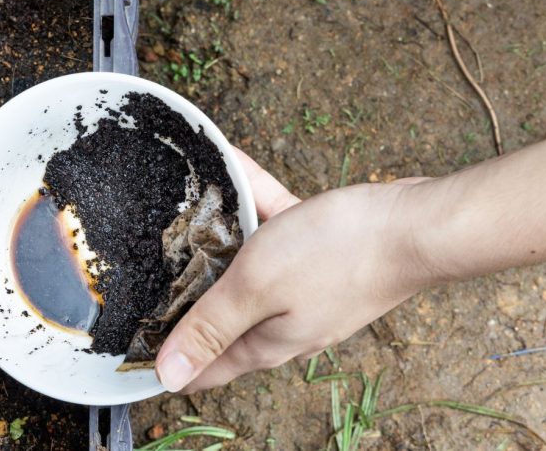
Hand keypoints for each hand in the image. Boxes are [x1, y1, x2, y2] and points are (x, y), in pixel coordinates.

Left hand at [154, 149, 435, 392]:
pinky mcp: (322, 253)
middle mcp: (283, 321)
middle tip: (143, 270)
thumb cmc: (337, 255)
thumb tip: (169, 378)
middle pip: (220, 313)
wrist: (416, 224)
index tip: (129, 350)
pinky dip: (255, 202)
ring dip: (218, 237)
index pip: (205, 368)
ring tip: (184, 210)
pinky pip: (274, 226)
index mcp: (265, 342)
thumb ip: (211, 327)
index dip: (166, 363)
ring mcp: (305, 287)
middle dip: (183, 294)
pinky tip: (235, 168)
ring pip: (247, 264)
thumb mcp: (256, 287)